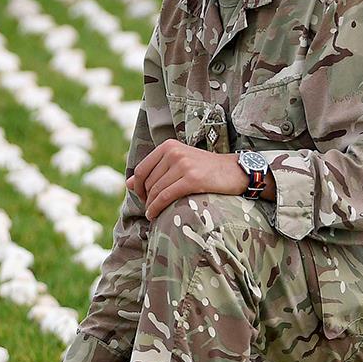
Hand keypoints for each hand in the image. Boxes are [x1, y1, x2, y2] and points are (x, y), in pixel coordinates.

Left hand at [128, 139, 249, 218]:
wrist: (235, 171)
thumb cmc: (205, 169)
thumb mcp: (178, 163)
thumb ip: (154, 171)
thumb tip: (127, 183)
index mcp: (168, 146)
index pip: (141, 169)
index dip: (137, 187)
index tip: (142, 198)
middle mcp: (174, 153)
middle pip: (147, 182)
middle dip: (145, 198)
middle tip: (149, 209)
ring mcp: (183, 165)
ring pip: (156, 190)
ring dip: (150, 206)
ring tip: (151, 215)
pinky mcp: (192, 179)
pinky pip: (166, 196)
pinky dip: (157, 208)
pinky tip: (155, 216)